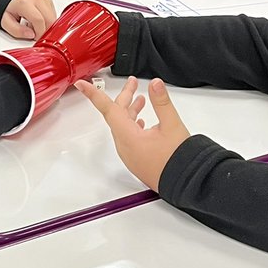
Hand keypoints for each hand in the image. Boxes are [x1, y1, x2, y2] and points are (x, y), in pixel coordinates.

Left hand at [1, 0, 55, 40]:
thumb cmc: (9, 9)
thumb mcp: (6, 22)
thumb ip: (16, 31)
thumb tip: (31, 35)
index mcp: (25, 3)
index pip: (39, 20)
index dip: (39, 33)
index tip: (35, 38)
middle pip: (49, 20)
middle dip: (44, 32)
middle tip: (34, 34)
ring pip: (53, 19)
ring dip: (46, 27)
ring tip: (34, 26)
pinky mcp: (49, 2)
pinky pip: (54, 17)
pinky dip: (47, 23)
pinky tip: (38, 22)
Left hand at [75, 76, 190, 190]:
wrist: (186, 185)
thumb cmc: (178, 160)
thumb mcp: (172, 125)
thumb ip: (162, 102)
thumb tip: (155, 84)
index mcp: (128, 137)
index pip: (108, 109)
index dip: (93, 94)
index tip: (81, 84)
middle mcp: (125, 147)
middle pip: (117, 116)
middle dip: (125, 97)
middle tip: (133, 83)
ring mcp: (130, 155)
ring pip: (123, 127)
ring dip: (130, 111)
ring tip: (140, 99)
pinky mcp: (136, 160)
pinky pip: (128, 138)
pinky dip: (133, 124)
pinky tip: (141, 121)